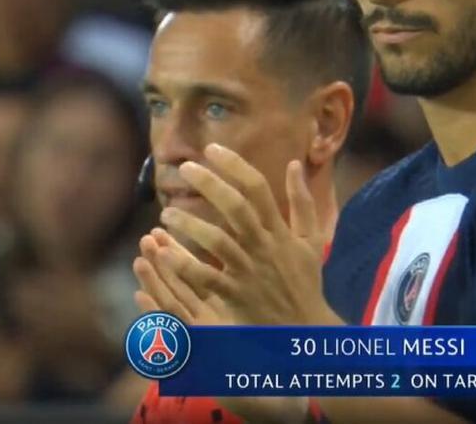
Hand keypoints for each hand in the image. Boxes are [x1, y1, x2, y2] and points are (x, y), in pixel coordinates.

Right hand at [135, 227, 312, 423]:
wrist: (277, 393)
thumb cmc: (266, 356)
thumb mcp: (251, 319)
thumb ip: (242, 293)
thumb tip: (244, 259)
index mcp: (216, 312)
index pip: (193, 278)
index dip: (176, 256)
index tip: (162, 232)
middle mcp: (203, 324)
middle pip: (178, 287)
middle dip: (160, 263)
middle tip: (147, 236)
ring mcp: (198, 340)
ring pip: (172, 306)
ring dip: (153, 284)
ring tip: (138, 259)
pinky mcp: (198, 357)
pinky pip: (176, 334)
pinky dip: (156, 316)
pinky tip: (141, 298)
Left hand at [159, 144, 338, 326]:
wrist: (302, 326)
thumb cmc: (304, 279)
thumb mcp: (312, 239)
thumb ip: (302, 202)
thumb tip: (295, 164)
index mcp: (280, 230)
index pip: (258, 189)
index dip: (235, 166)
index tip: (213, 149)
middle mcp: (264, 246)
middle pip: (236, 208)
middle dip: (211, 185)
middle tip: (187, 168)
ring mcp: (248, 271)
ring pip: (218, 242)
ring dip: (191, 225)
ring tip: (166, 212)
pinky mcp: (235, 294)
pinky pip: (207, 278)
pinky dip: (185, 265)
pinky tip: (164, 252)